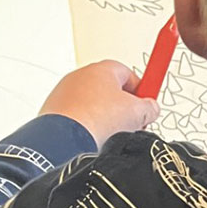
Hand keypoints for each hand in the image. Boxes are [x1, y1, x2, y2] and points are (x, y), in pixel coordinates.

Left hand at [40, 61, 160, 147]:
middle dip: (123, 106)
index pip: (129, 73)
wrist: (66, 139)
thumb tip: (151, 109)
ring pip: (93, 103)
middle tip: (132, 122)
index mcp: (102, 69)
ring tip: (111, 133)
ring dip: (104, 117)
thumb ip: (150, 107)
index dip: (141, 90)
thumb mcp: (138, 113)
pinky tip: (94, 137)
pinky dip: (87, 124)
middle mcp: (81, 75)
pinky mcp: (55, 109)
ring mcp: (65, 92)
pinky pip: (78, 115)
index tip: (147, 102)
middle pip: (110, 88)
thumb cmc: (96, 119)